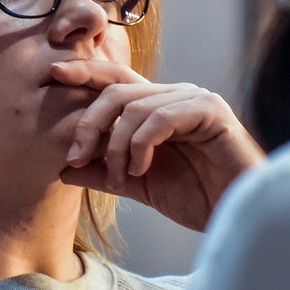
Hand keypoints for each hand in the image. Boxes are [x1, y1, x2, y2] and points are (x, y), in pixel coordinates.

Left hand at [53, 60, 264, 231]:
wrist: (235, 216)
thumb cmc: (196, 198)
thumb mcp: (137, 185)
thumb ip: (103, 173)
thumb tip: (61, 169)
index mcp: (159, 107)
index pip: (116, 80)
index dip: (86, 73)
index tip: (54, 73)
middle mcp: (176, 95)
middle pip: (118, 89)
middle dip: (89, 122)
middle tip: (74, 155)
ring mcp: (195, 99)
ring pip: (136, 105)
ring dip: (116, 145)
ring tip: (119, 177)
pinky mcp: (211, 111)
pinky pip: (162, 117)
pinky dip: (141, 144)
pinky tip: (141, 169)